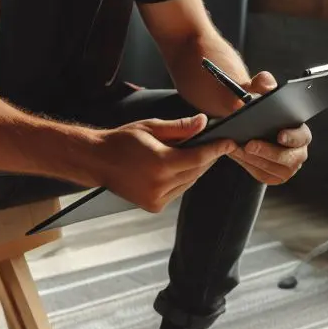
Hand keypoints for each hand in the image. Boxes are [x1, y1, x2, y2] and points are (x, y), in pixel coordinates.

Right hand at [91, 114, 235, 212]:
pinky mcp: (154, 206)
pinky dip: (182, 179)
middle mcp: (159, 185)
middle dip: (208, 158)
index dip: (216, 150)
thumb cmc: (123, 140)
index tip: (230, 142)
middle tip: (217, 144)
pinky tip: (177, 167)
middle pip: (196, 171)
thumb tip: (203, 122)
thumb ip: (180, 128)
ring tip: (195, 154)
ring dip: (195, 169)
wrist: (97, 161)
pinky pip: (178, 190)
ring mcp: (156, 198)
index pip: (198, 158)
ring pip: (189, 182)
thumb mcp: (152, 128)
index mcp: (160, 164)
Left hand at [229, 71, 311, 184]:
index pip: (302, 136)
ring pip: (274, 168)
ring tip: (237, 148)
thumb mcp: (257, 91)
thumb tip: (266, 83)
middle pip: (289, 158)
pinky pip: (263, 174)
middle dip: (268, 152)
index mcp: (300, 131)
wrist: (245, 123)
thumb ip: (263, 83)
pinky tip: (237, 155)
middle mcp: (298, 152)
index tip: (279, 136)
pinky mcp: (274, 176)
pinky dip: (249, 165)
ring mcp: (287, 167)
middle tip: (249, 145)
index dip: (292, 137)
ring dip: (254, 159)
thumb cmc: (257, 107)